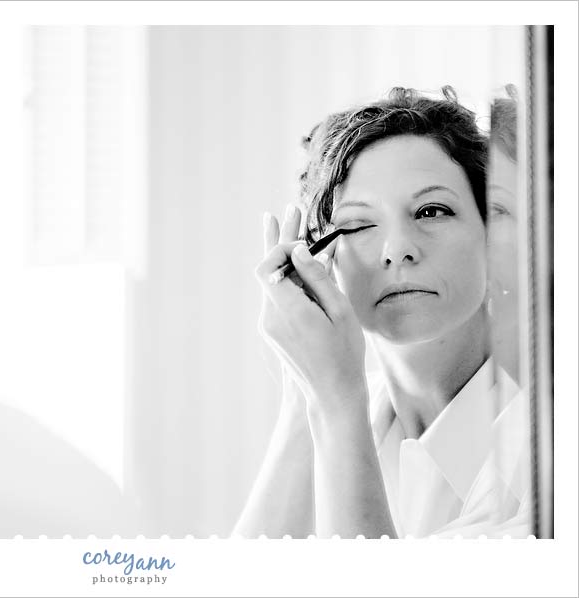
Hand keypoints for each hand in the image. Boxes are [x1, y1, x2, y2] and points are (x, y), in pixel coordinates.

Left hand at [255, 206, 367, 419]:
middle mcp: (271, 317)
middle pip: (268, 269)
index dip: (279, 246)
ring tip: (292, 224)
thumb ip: (317, 279)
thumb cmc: (344, 354)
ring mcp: (269, 325)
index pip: (267, 266)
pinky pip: (278, 296)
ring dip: (286, 258)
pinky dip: (290, 278)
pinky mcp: (273, 330)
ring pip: (273, 282)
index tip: (302, 239)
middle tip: (289, 210)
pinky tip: (302, 261)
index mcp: (288, 311)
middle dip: (281, 240)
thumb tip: (299, 251)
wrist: (331, 394)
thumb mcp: (339, 312)